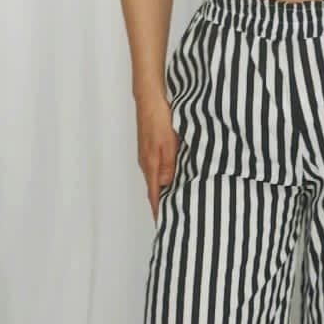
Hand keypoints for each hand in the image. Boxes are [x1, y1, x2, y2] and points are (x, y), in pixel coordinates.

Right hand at [135, 91, 179, 220]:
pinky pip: (159, 167)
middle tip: (174, 217)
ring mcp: (148, 155)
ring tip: (177, 200)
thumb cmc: (159, 118)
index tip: (164, 224)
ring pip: (158, 178)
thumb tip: (167, 185)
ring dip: (165, 189)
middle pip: (155, 189)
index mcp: (151, 165)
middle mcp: (147, 163)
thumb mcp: (169, 143)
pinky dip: (166, 176)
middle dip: (163, 204)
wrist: (150, 98)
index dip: (159, 211)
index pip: (154, 195)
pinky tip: (176, 175)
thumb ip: (168, 165)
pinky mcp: (152, 147)